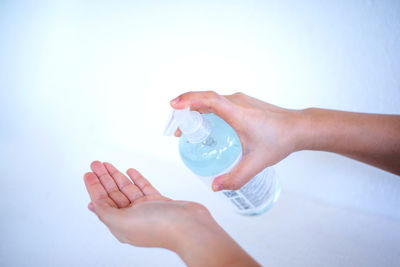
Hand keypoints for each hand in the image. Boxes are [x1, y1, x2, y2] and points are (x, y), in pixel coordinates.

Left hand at [84, 161, 259, 265]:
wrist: (189, 227)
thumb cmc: (160, 228)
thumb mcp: (124, 222)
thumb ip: (106, 213)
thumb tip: (93, 205)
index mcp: (121, 225)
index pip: (102, 202)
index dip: (94, 187)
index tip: (88, 174)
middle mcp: (132, 217)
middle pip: (113, 194)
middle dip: (103, 178)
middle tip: (95, 164)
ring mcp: (146, 209)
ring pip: (127, 189)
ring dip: (117, 176)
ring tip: (107, 164)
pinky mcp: (159, 202)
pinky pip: (144, 188)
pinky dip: (136, 179)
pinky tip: (131, 172)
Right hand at [170, 91, 303, 190]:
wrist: (299, 128)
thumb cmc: (280, 140)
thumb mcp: (256, 163)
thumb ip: (236, 177)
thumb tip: (215, 187)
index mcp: (237, 112)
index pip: (209, 100)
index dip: (189, 99)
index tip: (174, 105)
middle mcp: (237, 102)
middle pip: (204, 99)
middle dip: (186, 110)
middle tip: (176, 127)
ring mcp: (240, 101)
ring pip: (211, 100)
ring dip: (196, 110)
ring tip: (187, 128)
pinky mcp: (243, 103)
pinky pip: (219, 103)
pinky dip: (206, 110)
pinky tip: (207, 125)